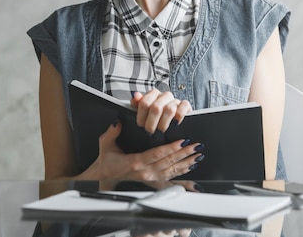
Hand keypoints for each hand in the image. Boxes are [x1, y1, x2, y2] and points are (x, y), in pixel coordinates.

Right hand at [87, 120, 203, 180]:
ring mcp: (149, 178)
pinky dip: (182, 173)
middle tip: (196, 145)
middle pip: (168, 162)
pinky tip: (191, 169)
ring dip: (186, 163)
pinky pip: (169, 177)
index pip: (157, 154)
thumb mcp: (105, 143)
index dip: (171, 148)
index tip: (183, 141)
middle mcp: (144, 172)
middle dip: (184, 153)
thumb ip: (112, 131)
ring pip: (171, 171)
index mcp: (134, 162)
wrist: (104, 176)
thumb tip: (117, 122)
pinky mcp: (151, 180)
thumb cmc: (107, 160)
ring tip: (198, 155)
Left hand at [131, 89, 191, 133]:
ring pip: (169, 109)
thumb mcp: (144, 111)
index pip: (144, 102)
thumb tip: (135, 96)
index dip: (141, 116)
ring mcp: (175, 100)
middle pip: (156, 107)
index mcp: (153, 94)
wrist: (172, 121)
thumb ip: (137, 103)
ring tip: (161, 130)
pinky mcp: (185, 105)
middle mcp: (164, 95)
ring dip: (164, 123)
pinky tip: (175, 124)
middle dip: (151, 122)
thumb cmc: (156, 117)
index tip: (141, 125)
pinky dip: (179, 116)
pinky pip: (184, 107)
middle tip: (150, 131)